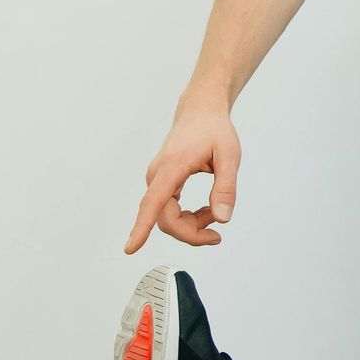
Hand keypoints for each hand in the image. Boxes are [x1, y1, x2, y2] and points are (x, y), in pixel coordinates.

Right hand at [125, 98, 241, 252]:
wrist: (202, 110)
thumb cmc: (213, 128)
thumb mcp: (229, 155)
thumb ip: (225, 188)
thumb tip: (223, 217)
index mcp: (171, 167)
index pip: (153, 203)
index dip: (141, 228)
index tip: (130, 248)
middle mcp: (158, 175)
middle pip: (165, 219)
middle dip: (191, 233)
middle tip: (216, 235)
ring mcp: (158, 179)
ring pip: (167, 216)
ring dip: (191, 224)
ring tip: (216, 213)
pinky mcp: (163, 183)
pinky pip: (169, 209)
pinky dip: (188, 217)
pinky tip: (207, 211)